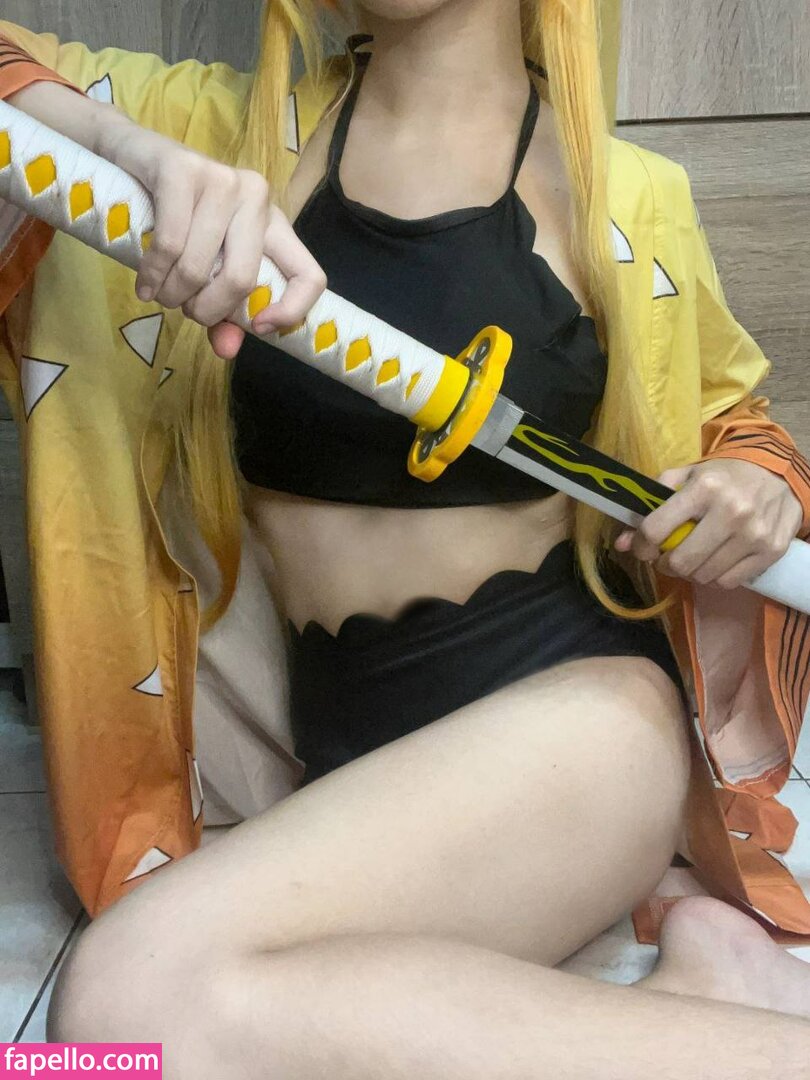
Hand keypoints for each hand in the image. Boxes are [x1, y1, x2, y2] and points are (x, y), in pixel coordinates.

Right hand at [96, 117, 325, 358]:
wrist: (129, 158)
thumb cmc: (173, 218)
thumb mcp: (206, 267)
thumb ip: (222, 312)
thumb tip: (228, 351)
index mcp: (274, 224)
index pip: (310, 276)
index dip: (292, 311)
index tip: (258, 328)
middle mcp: (256, 197)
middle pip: (243, 280)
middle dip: (205, 310)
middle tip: (183, 309)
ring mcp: (222, 179)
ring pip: (199, 266)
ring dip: (171, 294)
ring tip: (158, 294)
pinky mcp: (183, 169)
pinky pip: (170, 244)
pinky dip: (152, 274)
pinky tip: (144, 285)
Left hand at [613, 458, 803, 589]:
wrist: (779, 475)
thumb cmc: (723, 477)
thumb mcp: (686, 478)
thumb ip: (651, 506)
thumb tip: (622, 543)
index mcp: (704, 488)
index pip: (656, 529)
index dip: (641, 546)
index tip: (642, 549)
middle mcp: (731, 511)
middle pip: (680, 561)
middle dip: (665, 564)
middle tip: (667, 557)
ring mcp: (754, 534)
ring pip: (704, 576)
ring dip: (690, 572)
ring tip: (692, 558)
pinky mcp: (771, 551)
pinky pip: (728, 582)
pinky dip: (715, 577)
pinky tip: (715, 562)